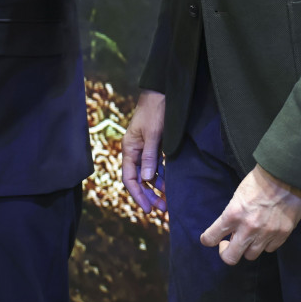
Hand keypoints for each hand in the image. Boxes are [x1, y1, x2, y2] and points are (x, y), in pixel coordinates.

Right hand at [121, 90, 167, 213]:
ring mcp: (145, 148)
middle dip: (149, 195)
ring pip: (148, 173)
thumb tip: (145, 180)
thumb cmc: (155, 111)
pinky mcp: (155, 145)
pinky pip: (156, 165)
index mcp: (129, 148)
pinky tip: (170, 184)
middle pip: (139, 179)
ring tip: (168, 200)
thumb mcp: (153, 134)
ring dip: (157, 187)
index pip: (129, 178)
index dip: (138, 195)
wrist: (162, 92)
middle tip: (162, 209)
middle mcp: (135, 150)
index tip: (148, 209)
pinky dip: (162, 176)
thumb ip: (149, 156)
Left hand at [201, 165, 300, 264]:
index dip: (208, 240)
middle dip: (226, 253)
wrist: (285, 174)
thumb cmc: (260, 180)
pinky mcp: (282, 235)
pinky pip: (269, 249)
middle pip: (230, 258)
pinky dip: (265, 244)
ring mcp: (266, 234)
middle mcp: (248, 228)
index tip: (209, 239)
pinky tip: (265, 233)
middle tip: (228, 244)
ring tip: (249, 236)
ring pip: (250, 256)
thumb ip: (233, 215)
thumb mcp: (239, 195)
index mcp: (233, 213)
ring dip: (247, 247)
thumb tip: (231, 232)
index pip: (212, 237)